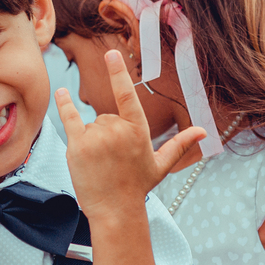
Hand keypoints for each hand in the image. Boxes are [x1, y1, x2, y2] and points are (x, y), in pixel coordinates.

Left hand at [56, 50, 204, 219]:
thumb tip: (203, 131)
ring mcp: (96, 137)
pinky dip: (64, 105)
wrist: (115, 210)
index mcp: (138, 130)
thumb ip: (180, 144)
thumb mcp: (161, 165)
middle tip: (112, 160)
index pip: (127, 94)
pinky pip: (70, 118)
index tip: (111, 54)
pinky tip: (60, 92)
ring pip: (91, 125)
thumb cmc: (138, 187)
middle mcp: (117, 130)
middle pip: (107, 117)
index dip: (118, 72)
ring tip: (100, 164)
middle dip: (108, 134)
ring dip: (93, 140)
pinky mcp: (78, 146)